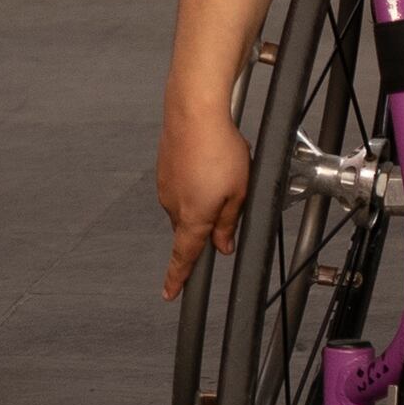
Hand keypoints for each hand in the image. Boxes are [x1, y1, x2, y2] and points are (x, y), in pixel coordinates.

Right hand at [157, 106, 249, 299]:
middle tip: (228, 200)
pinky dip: (195, 181)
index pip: (184, 257)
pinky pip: (181, 187)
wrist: (194, 111)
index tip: (170, 292)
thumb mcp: (239, 191)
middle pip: (190, 229)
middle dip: (207, 223)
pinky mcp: (164, 171)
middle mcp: (173, 206)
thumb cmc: (218, 147)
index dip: (177, 278)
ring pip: (187, 206)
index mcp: (193, 217)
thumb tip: (223, 244)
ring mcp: (166, 187)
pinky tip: (209, 163)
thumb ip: (229, 223)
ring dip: (203, 198)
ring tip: (223, 173)